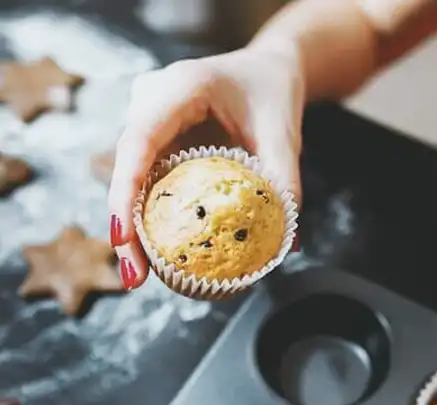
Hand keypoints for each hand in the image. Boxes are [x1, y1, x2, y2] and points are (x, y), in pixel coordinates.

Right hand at [108, 42, 305, 289]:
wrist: (268, 68)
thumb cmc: (273, 92)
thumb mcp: (284, 132)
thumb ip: (284, 180)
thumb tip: (287, 244)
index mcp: (181, 86)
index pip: (140, 139)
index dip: (125, 189)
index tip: (123, 236)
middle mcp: (152, 100)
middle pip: (126, 166)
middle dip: (125, 224)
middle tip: (135, 277)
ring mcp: (149, 119)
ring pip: (131, 177)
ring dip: (134, 225)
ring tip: (140, 276)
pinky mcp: (156, 138)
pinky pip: (147, 178)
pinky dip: (151, 214)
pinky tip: (158, 253)